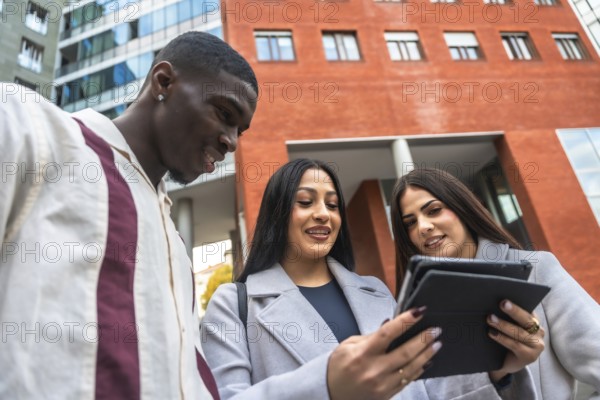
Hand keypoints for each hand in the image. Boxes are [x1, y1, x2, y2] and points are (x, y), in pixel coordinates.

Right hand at [326, 307, 441, 399]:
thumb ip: (371, 336)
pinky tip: (427, 360)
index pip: (388, 333)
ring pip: (411, 368)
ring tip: (437, 343)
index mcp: (362, 354)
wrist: (330, 393)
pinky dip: (419, 369)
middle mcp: (374, 370)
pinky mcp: (386, 395)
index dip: (405, 321)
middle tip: (436, 330)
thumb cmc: (338, 366)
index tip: (419, 311)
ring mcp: (381, 385)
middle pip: (405, 352)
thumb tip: (390, 323)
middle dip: (423, 339)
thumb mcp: (348, 345)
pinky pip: (408, 380)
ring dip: (426, 354)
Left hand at [487, 300, 544, 381]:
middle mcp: (539, 332)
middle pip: (526, 320)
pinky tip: (491, 333)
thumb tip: (492, 301)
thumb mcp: (509, 326)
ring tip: (490, 318)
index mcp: (534, 321)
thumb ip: (507, 315)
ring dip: (503, 325)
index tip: (508, 297)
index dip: (519, 303)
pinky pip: (515, 345)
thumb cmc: (507, 339)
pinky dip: (502, 338)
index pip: (528, 309)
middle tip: (502, 303)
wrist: (508, 364)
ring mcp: (536, 345)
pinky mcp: (529, 356)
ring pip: (519, 332)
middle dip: (514, 311)